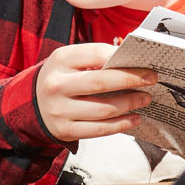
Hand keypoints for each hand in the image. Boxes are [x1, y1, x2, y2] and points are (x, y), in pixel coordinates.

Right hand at [35, 43, 155, 142]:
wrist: (34, 102)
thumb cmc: (62, 77)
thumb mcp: (72, 61)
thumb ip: (97, 58)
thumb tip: (133, 62)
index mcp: (60, 59)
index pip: (96, 54)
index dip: (123, 58)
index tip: (144, 64)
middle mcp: (57, 84)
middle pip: (100, 82)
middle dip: (131, 81)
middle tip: (150, 80)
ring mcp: (59, 109)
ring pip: (103, 109)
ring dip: (129, 104)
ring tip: (144, 99)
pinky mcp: (65, 130)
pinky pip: (99, 129)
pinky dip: (121, 125)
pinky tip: (134, 118)